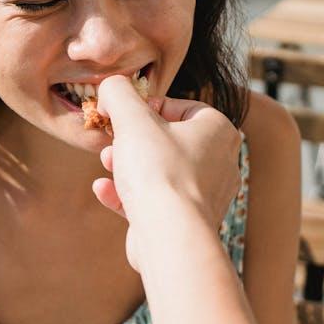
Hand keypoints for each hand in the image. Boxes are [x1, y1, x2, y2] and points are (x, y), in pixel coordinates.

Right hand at [90, 75, 240, 270]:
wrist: (169, 235)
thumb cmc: (159, 172)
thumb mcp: (131, 118)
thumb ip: (117, 93)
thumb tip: (109, 88)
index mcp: (218, 130)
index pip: (180, 106)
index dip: (145, 109)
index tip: (121, 117)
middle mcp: (220, 162)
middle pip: (167, 140)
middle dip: (132, 141)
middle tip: (112, 143)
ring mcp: (205, 195)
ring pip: (159, 172)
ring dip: (127, 167)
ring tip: (106, 166)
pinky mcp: (186, 222)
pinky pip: (155, 201)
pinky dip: (128, 194)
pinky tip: (104, 191)